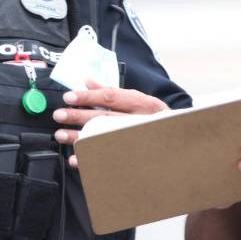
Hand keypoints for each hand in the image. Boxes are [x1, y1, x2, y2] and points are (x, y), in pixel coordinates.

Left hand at [52, 80, 168, 166]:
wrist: (181, 144)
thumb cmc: (156, 120)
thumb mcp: (140, 101)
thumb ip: (113, 92)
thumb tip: (88, 80)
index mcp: (143, 104)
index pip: (111, 97)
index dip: (88, 96)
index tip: (69, 97)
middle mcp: (140, 122)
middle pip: (104, 118)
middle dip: (78, 116)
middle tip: (59, 115)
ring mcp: (137, 141)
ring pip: (103, 138)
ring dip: (79, 137)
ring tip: (61, 135)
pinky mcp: (134, 158)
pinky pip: (108, 159)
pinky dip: (91, 159)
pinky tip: (77, 158)